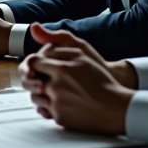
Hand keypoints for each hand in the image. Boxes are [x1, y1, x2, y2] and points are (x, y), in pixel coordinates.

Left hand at [19, 24, 133, 133]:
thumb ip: (56, 41)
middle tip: (47, 79)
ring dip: (41, 94)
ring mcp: (57, 105)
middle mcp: (56, 87)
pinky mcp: (59, 119)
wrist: (115, 107)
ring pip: (35, 98)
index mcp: (60, 69)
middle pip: (32, 81)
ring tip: (57, 92)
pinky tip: (63, 103)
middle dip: (36, 79)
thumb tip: (33, 28)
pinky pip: (44, 111)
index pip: (34, 63)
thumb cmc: (100, 79)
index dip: (37, 64)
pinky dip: (50, 107)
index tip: (43, 66)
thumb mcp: (82, 53)